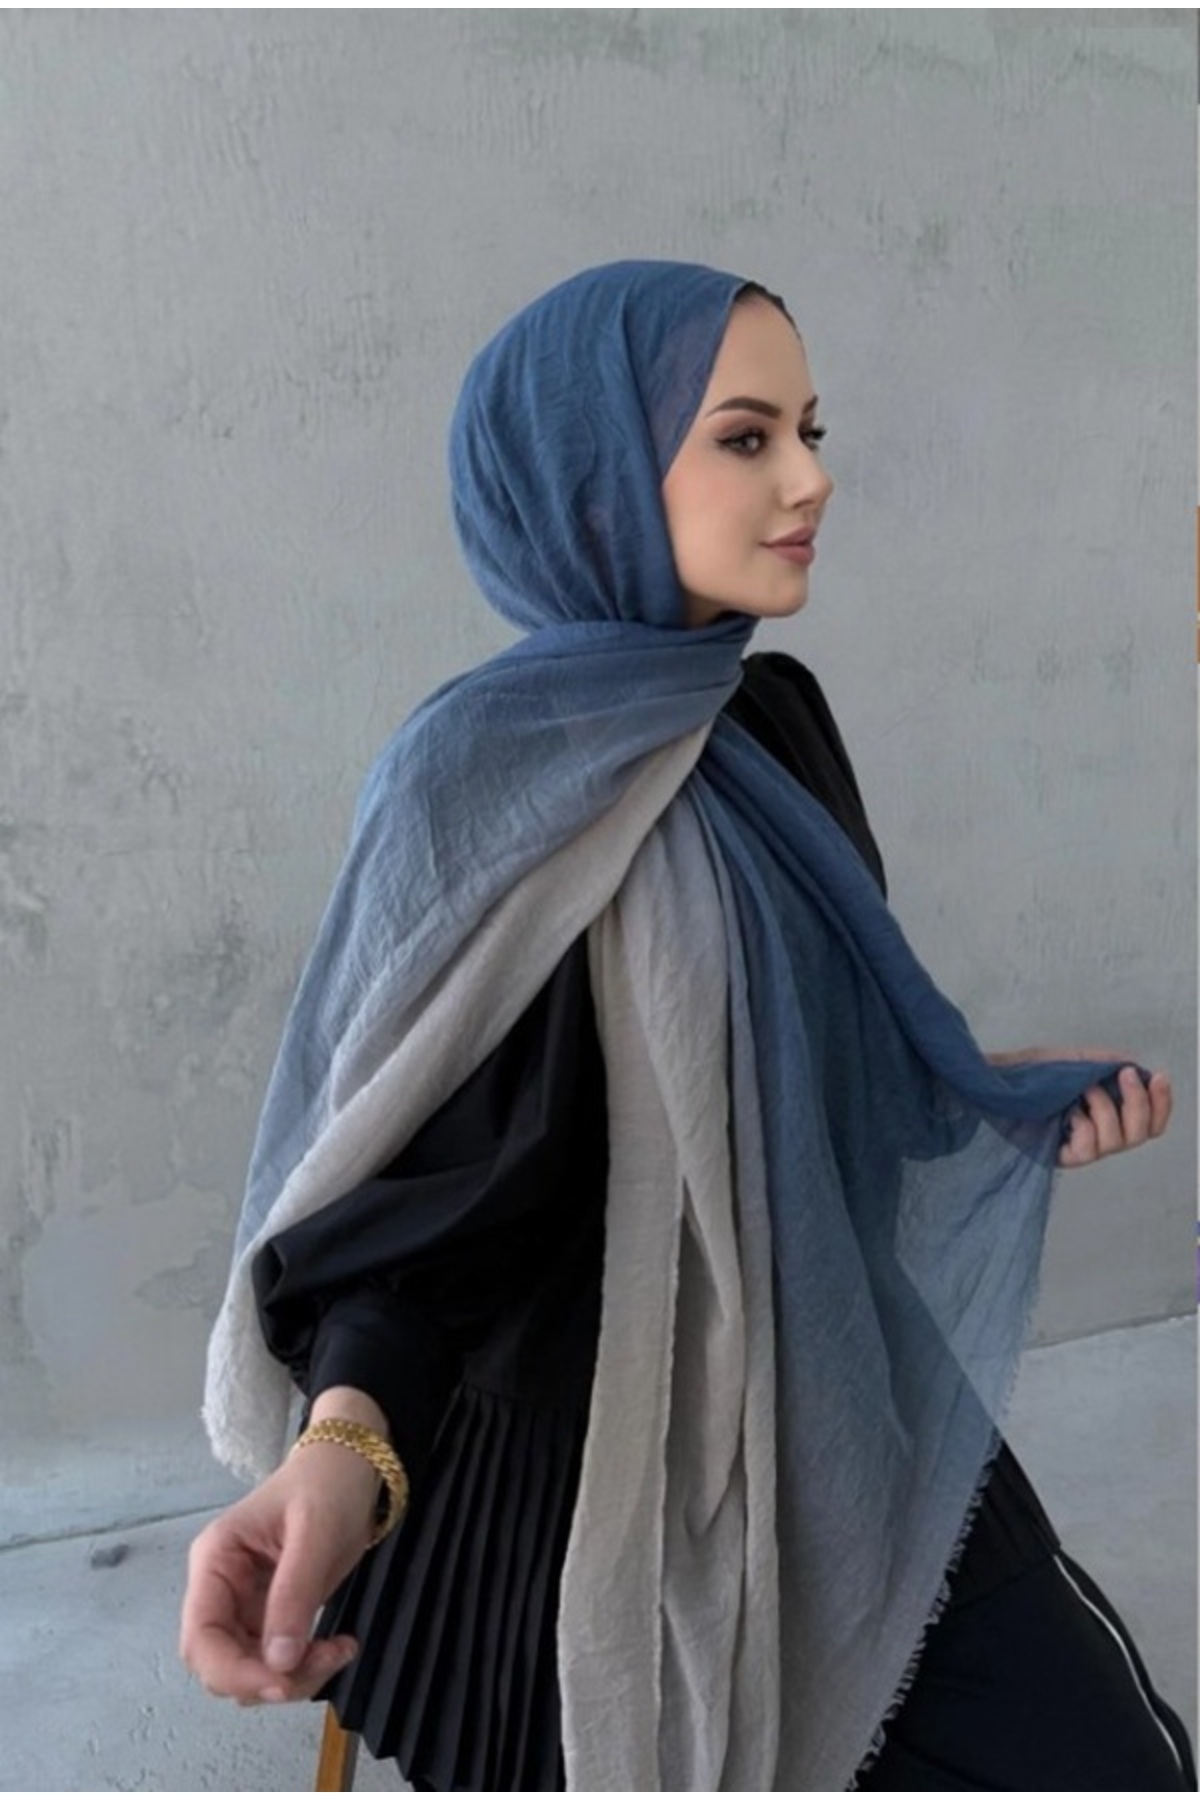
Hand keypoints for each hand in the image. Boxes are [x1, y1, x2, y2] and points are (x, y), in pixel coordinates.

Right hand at [180, 1408, 384, 1705]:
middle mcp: (219, 1588)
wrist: (352, 1464)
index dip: (234, 1672)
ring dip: (291, 1677)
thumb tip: (278, 1664)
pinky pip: (275, 1660)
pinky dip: (304, 1667)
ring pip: (249, 1670)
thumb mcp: (315, 1533)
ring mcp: (243, 1604)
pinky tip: (338, 1647)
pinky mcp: (270, 1614)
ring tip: (339, 1649)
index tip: (283, 1682)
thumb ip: (293, 1595)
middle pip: (220, 1664)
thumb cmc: (328, 1483)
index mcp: (215, 1560)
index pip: (200, 1638)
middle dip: (268, 1679)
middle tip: (324, 1662)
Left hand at [987, 1047, 1172, 1168]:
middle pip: (1140, 1135)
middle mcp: (1094, 1134)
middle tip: (1126, 1075)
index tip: (1158, 1076)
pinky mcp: (1056, 1156)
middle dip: (1140, 1104)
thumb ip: (1099, 1064)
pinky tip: (1069, 1111)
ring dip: (1106, 1110)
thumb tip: (1131, 1063)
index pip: (1147, 1122)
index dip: (1161, 1104)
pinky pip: (1086, 1151)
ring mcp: (1076, 1147)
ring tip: (1085, 1089)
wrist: (989, 1080)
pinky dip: (1085, 1127)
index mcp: (1103, 1113)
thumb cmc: (1024, 1072)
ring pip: (1115, 1143)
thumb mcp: (1067, 1061)